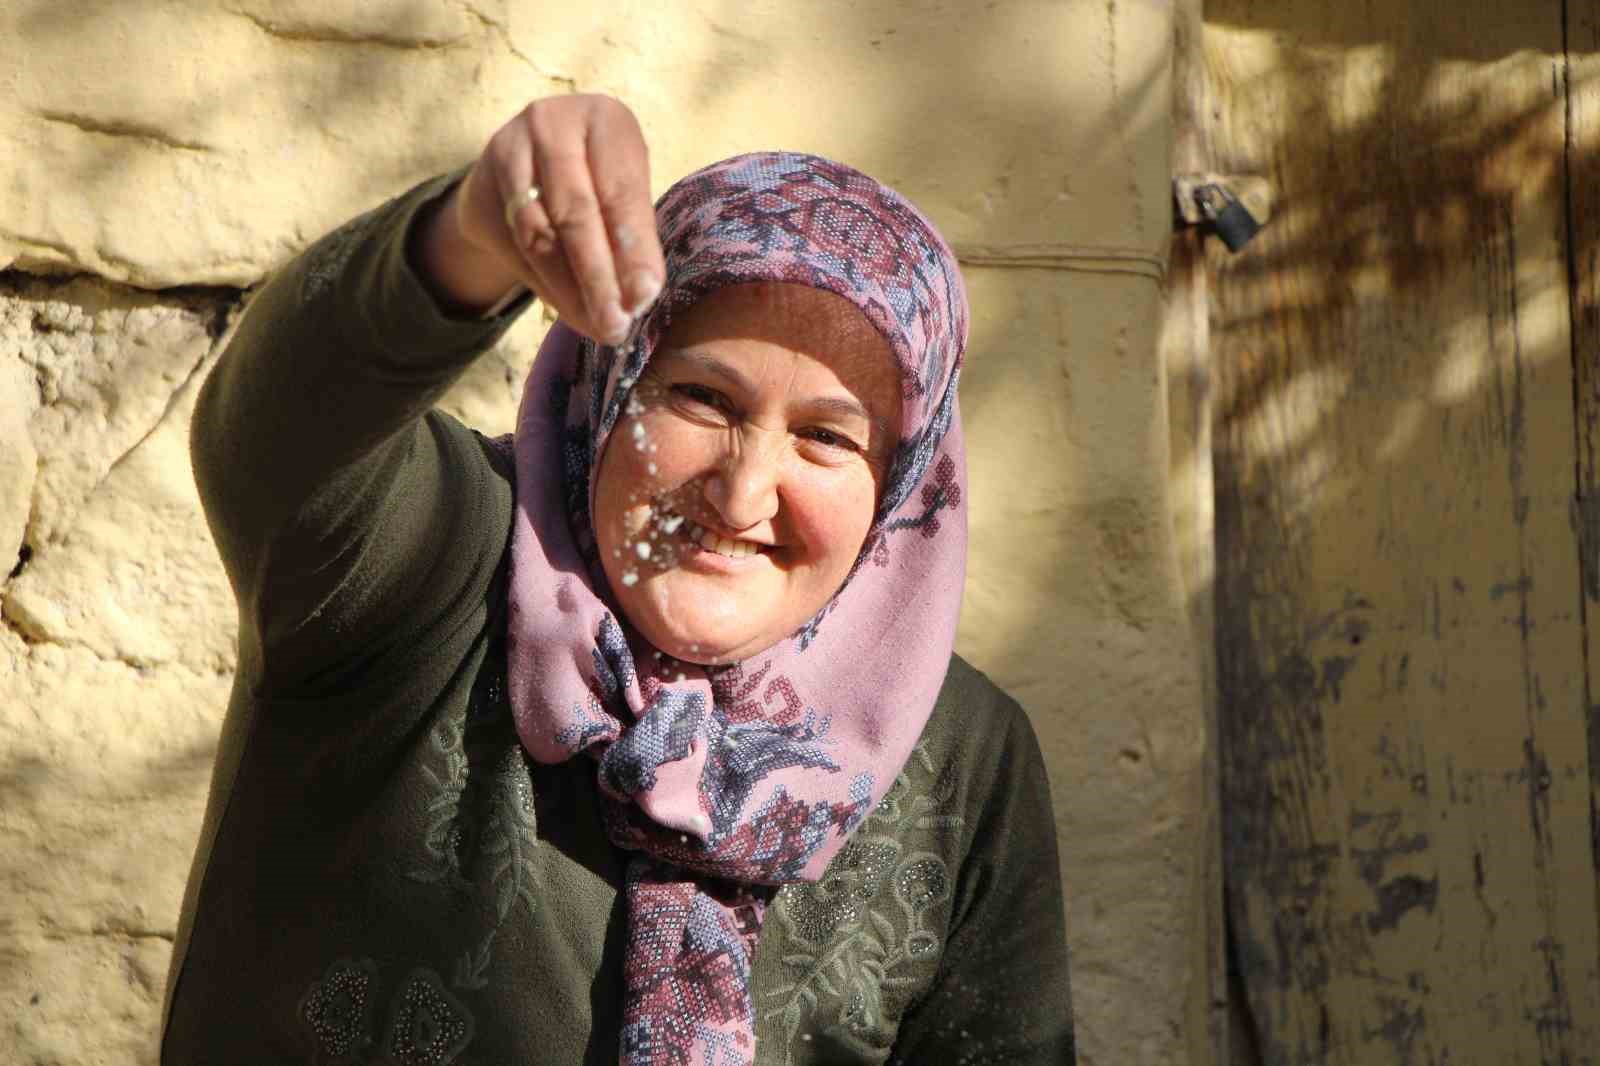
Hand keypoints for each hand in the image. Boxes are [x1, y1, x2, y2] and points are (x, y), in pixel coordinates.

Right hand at [420, 94, 664, 341]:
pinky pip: (515, 248)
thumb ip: (632, 235)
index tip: (645, 297)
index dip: (633, 248)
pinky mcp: (481, 186)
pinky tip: (570, 311)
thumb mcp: (622, 192)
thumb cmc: (596, 179)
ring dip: (570, 291)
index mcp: (604, 119)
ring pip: (539, 235)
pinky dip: (547, 286)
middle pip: (574, 212)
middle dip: (599, 278)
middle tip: (616, 326)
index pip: (620, 191)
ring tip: (598, 327)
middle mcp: (551, 123)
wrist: (524, 164)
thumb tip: (639, 298)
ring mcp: (508, 150)